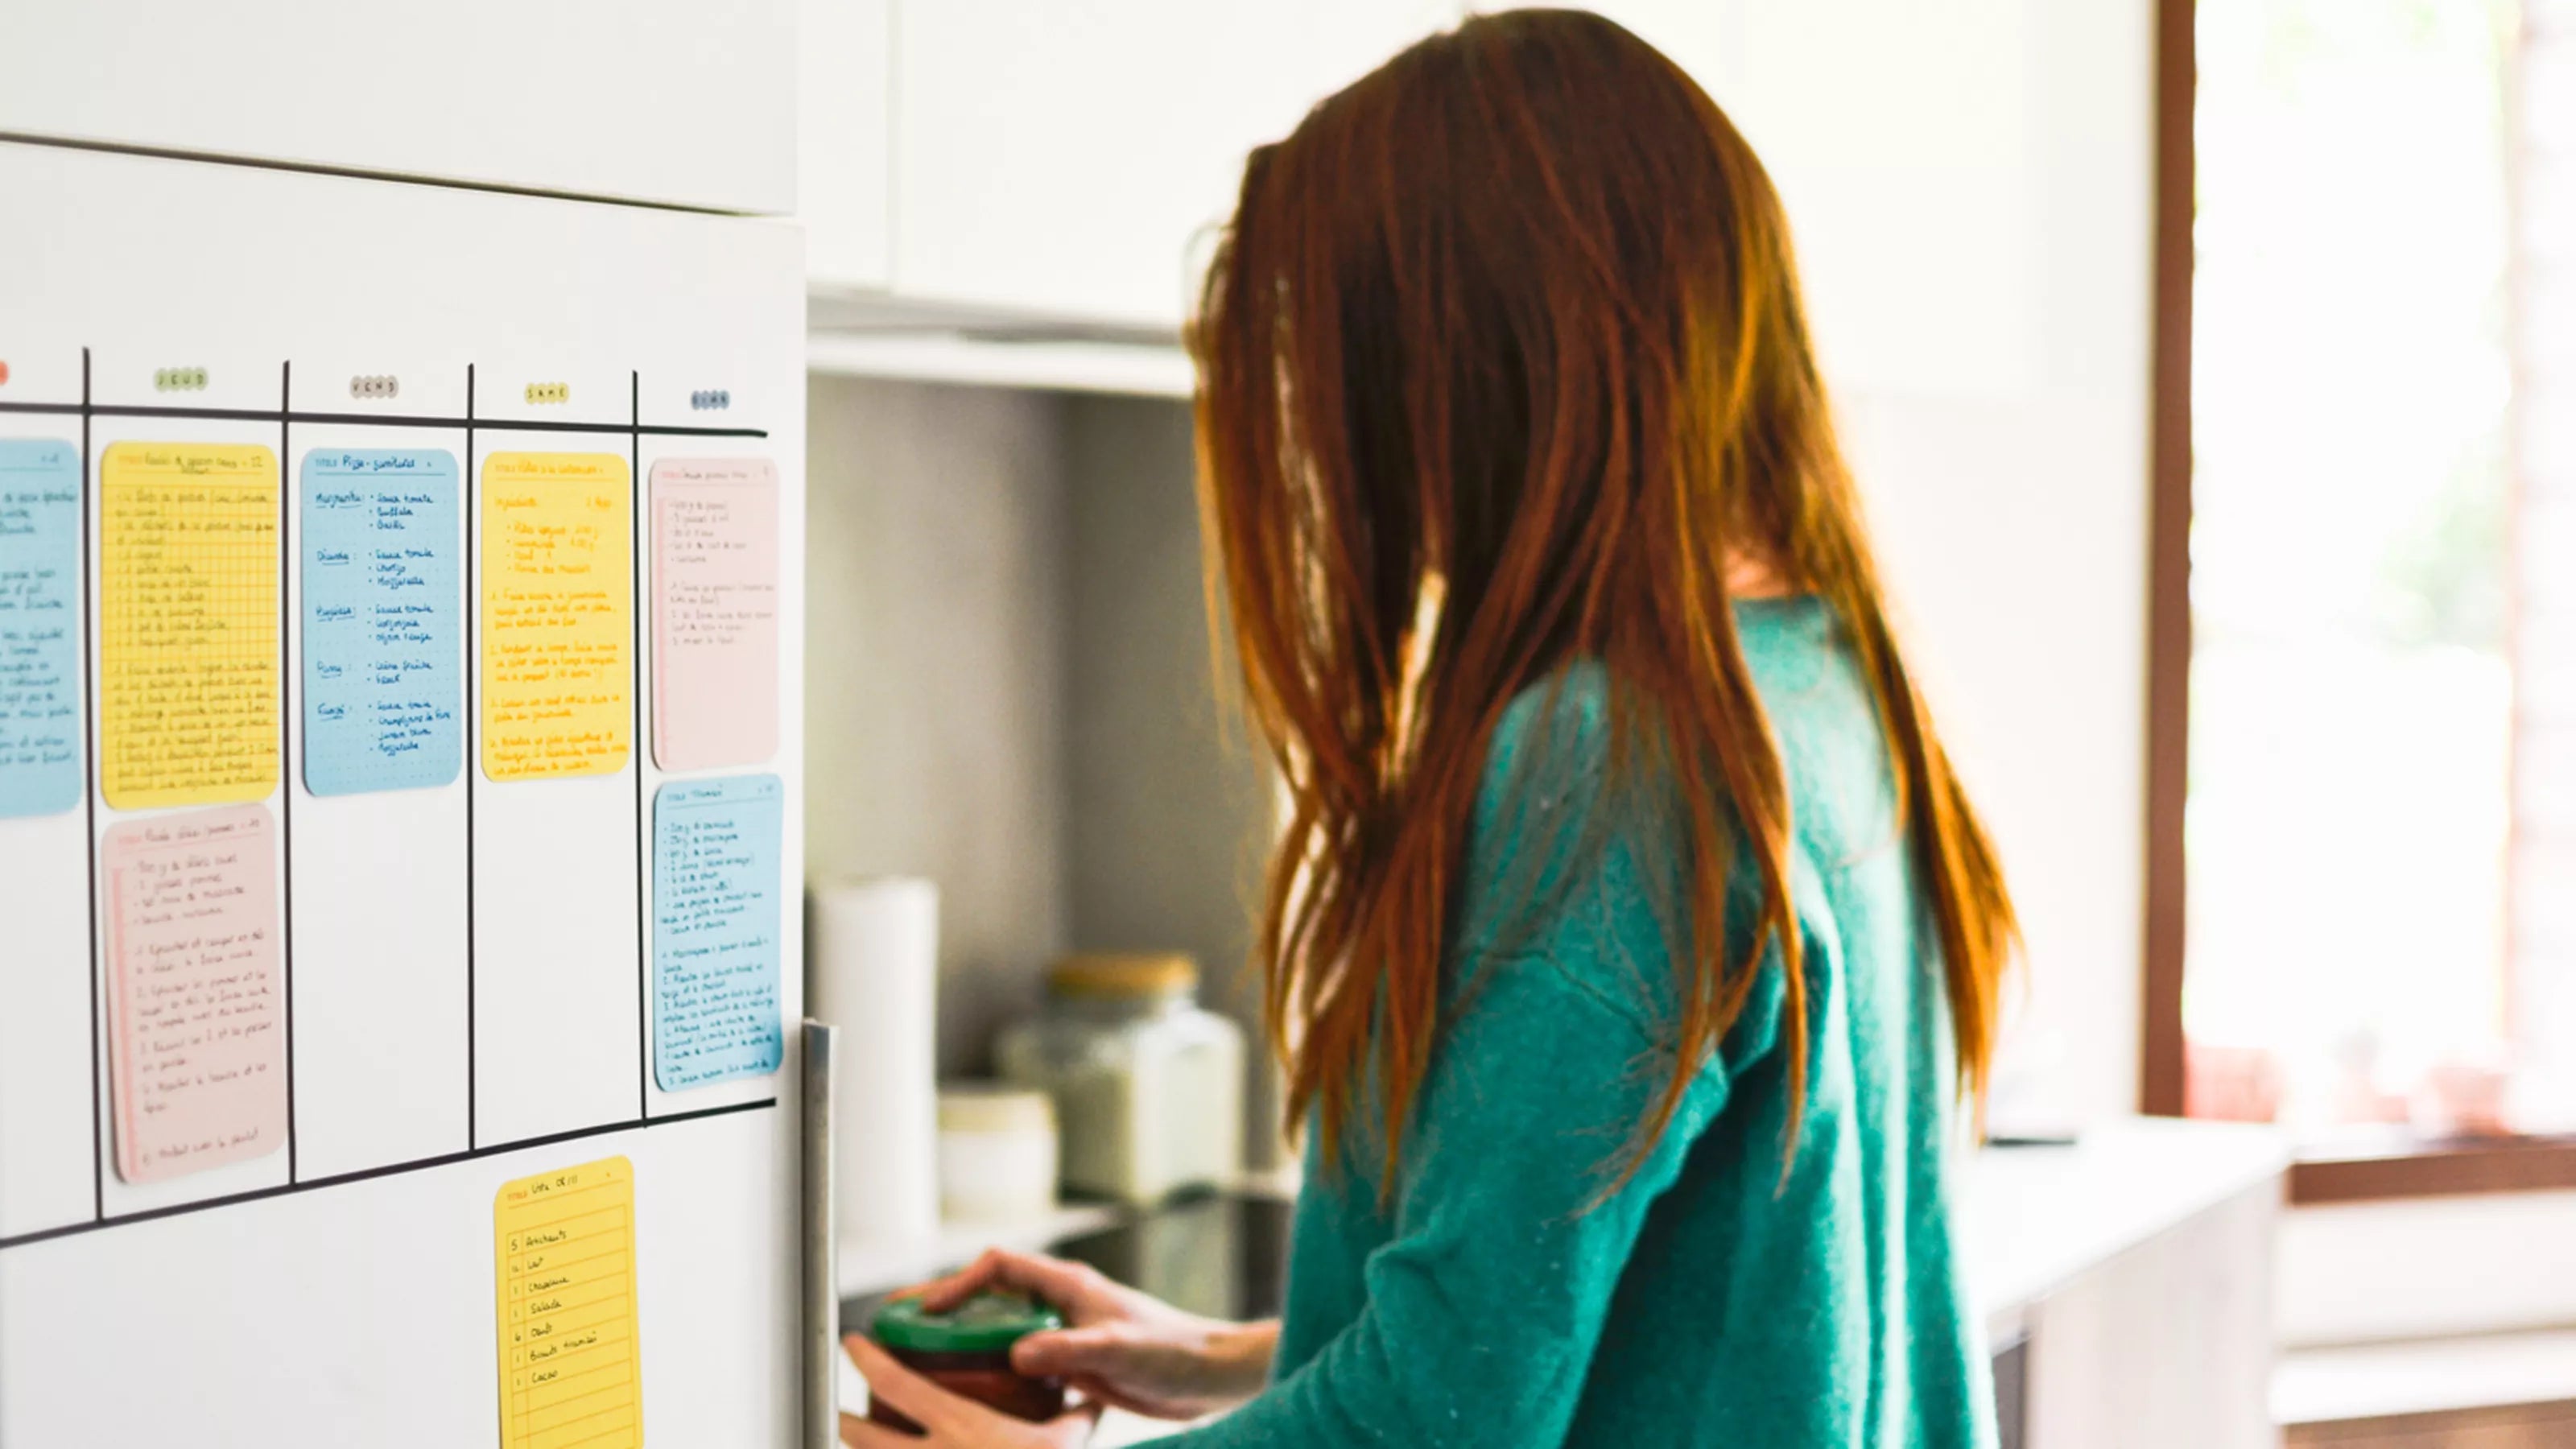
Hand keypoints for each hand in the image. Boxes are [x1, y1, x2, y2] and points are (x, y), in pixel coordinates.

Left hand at [840, 1334, 1099, 1446]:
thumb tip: (1092, 1393)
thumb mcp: (1068, 1441)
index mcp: (961, 1427)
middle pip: (863, 1436)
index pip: (896, 1384)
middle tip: (834, 1407)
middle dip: (841, 1419)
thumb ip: (1076, 1413)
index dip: (867, 1359)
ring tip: (852, 1442)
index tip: (853, 1342)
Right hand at [909, 1248, 1277, 1421]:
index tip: (926, 1310)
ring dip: (963, 1338)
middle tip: (901, 1326)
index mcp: (1069, 1284)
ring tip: (922, 1359)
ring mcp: (1065, 1330)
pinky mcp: (1072, 1360)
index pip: (999, 1266)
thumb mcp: (1118, 1349)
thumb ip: (1069, 1349)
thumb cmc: (1172, 1351)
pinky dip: (991, 1369)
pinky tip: (973, 1392)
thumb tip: (1016, 1353)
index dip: (959, 1283)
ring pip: (1000, 1326)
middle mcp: (1061, 1302)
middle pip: (990, 1293)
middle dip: (945, 1305)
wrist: (1208, 1375)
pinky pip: (1019, 1359)